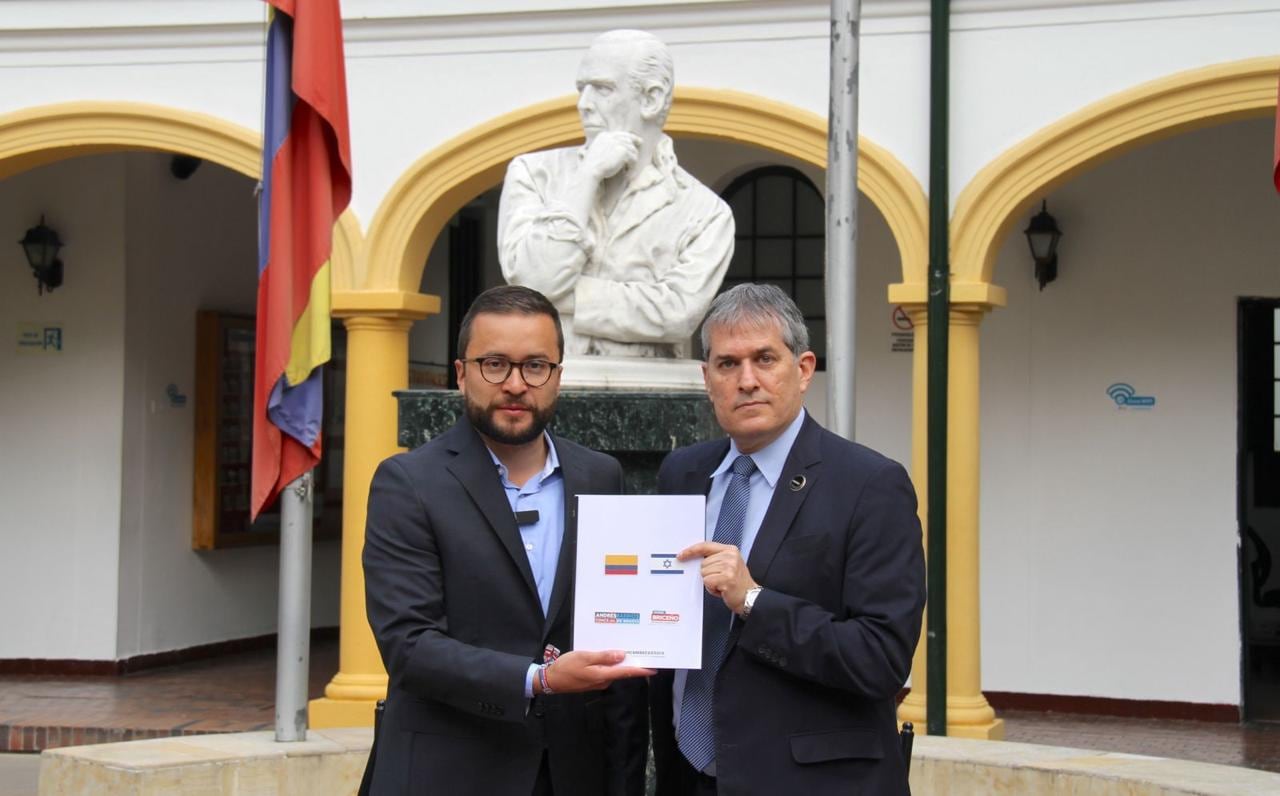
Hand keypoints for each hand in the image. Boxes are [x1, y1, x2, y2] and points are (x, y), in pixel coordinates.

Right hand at [539, 650, 654, 693]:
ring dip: (621, 664)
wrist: (551, 680)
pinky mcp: (592, 681)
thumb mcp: (584, 658)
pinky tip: (610, 657)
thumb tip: (622, 655)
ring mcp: (597, 682)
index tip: (653, 669)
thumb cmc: (566, 667)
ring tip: (629, 653)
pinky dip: (611, 665)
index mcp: (603, 675)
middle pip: (622, 672)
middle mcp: (603, 680)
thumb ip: (604, 657)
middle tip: (643, 655)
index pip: (626, 672)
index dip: (640, 670)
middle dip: (633, 665)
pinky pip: (606, 672)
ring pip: (614, 672)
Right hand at [583, 131, 641, 180]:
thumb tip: (619, 148)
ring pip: (632, 150)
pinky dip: (632, 167)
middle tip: (636, 156)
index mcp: (604, 135)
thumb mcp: (597, 151)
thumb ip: (607, 146)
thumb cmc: (592, 166)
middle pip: (629, 141)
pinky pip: (633, 159)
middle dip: (634, 149)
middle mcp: (612, 137)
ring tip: (628, 169)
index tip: (639, 141)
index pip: (621, 134)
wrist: (591, 170)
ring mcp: (618, 143)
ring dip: (632, 161)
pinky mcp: (623, 151)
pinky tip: (627, 172)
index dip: (631, 138)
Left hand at [679, 542, 758, 614]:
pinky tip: (722, 590)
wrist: (750, 596)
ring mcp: (729, 566)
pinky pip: (707, 581)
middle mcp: (730, 556)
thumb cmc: (737, 583)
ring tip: (722, 585)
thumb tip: (695, 559)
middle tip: (720, 580)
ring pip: (704, 573)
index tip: (681, 555)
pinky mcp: (727, 578)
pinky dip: (712, 588)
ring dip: (710, 582)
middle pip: (703, 563)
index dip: (691, 550)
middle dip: (708, 574)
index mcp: (730, 550)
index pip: (705, 546)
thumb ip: (715, 559)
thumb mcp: (729, 564)